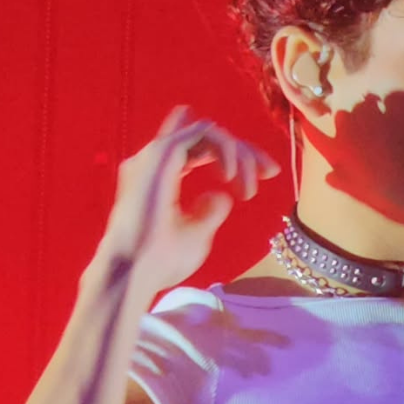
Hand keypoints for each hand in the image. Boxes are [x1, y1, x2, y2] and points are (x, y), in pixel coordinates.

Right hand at [97, 105, 279, 293]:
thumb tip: (222, 194)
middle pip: (209, 136)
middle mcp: (156, 160)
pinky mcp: (159, 155)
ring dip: (237, 154)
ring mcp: (155, 155)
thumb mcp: (197, 233)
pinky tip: (230, 177)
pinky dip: (224, 149)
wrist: (131, 272)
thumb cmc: (160, 261)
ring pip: (208, 131)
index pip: (205, 150)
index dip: (240, 156)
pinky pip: (202, 132)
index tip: (269, 174)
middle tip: (271, 172)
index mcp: (162, 175)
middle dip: (246, 151)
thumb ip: (210, 210)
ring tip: (246, 188)